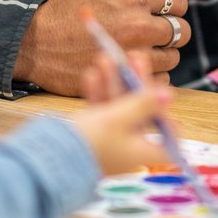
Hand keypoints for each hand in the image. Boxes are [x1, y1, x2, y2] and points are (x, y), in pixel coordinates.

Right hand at [14, 0, 206, 93]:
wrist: (38, 42)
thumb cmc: (77, 3)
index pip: (180, 1)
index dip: (167, 5)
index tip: (148, 9)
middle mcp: (137, 23)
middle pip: (181, 30)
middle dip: (167, 30)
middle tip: (141, 29)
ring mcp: (132, 54)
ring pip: (174, 56)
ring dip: (160, 53)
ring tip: (133, 46)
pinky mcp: (125, 79)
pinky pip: (161, 79)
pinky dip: (150, 74)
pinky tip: (129, 63)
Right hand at [70, 48, 173, 175]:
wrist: (48, 161)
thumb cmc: (90, 141)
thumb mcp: (120, 118)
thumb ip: (144, 104)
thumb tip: (169, 96)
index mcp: (142, 150)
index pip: (167, 138)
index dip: (169, 118)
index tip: (167, 95)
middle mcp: (128, 147)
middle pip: (140, 111)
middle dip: (135, 83)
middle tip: (135, 56)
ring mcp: (109, 142)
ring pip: (117, 107)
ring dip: (114, 82)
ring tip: (108, 57)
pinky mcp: (90, 136)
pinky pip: (100, 112)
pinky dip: (98, 94)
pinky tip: (92, 74)